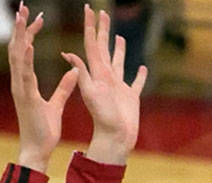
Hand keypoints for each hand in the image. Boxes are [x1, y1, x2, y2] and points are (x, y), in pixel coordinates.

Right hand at [10, 4, 78, 171]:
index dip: (30, 33)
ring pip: (17, 57)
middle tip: (22, 6)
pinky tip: (28, 44)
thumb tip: (75, 71)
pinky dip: (25, 59)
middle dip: (20, 27)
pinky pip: (24, 75)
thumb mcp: (57, 104)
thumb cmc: (44, 130)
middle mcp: (20, 82)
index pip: (26, 52)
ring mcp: (20, 89)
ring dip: (20, 35)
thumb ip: (65, 86)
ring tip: (22, 17)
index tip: (38, 17)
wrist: (37, 150)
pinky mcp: (25, 98)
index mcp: (26, 82)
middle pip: (17, 48)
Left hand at [61, 4, 146, 165]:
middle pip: (104, 49)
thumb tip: (68, 54)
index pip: (92, 45)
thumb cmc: (102, 119)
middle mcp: (107, 78)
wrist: (113, 140)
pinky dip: (139, 76)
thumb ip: (82, 73)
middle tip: (103, 12)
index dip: (90, 27)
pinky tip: (142, 69)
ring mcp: (119, 87)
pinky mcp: (130, 98)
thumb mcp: (90, 94)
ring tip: (119, 37)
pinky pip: (135, 83)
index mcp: (98, 74)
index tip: (89, 9)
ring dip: (119, 50)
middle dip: (103, 30)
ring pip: (119, 63)